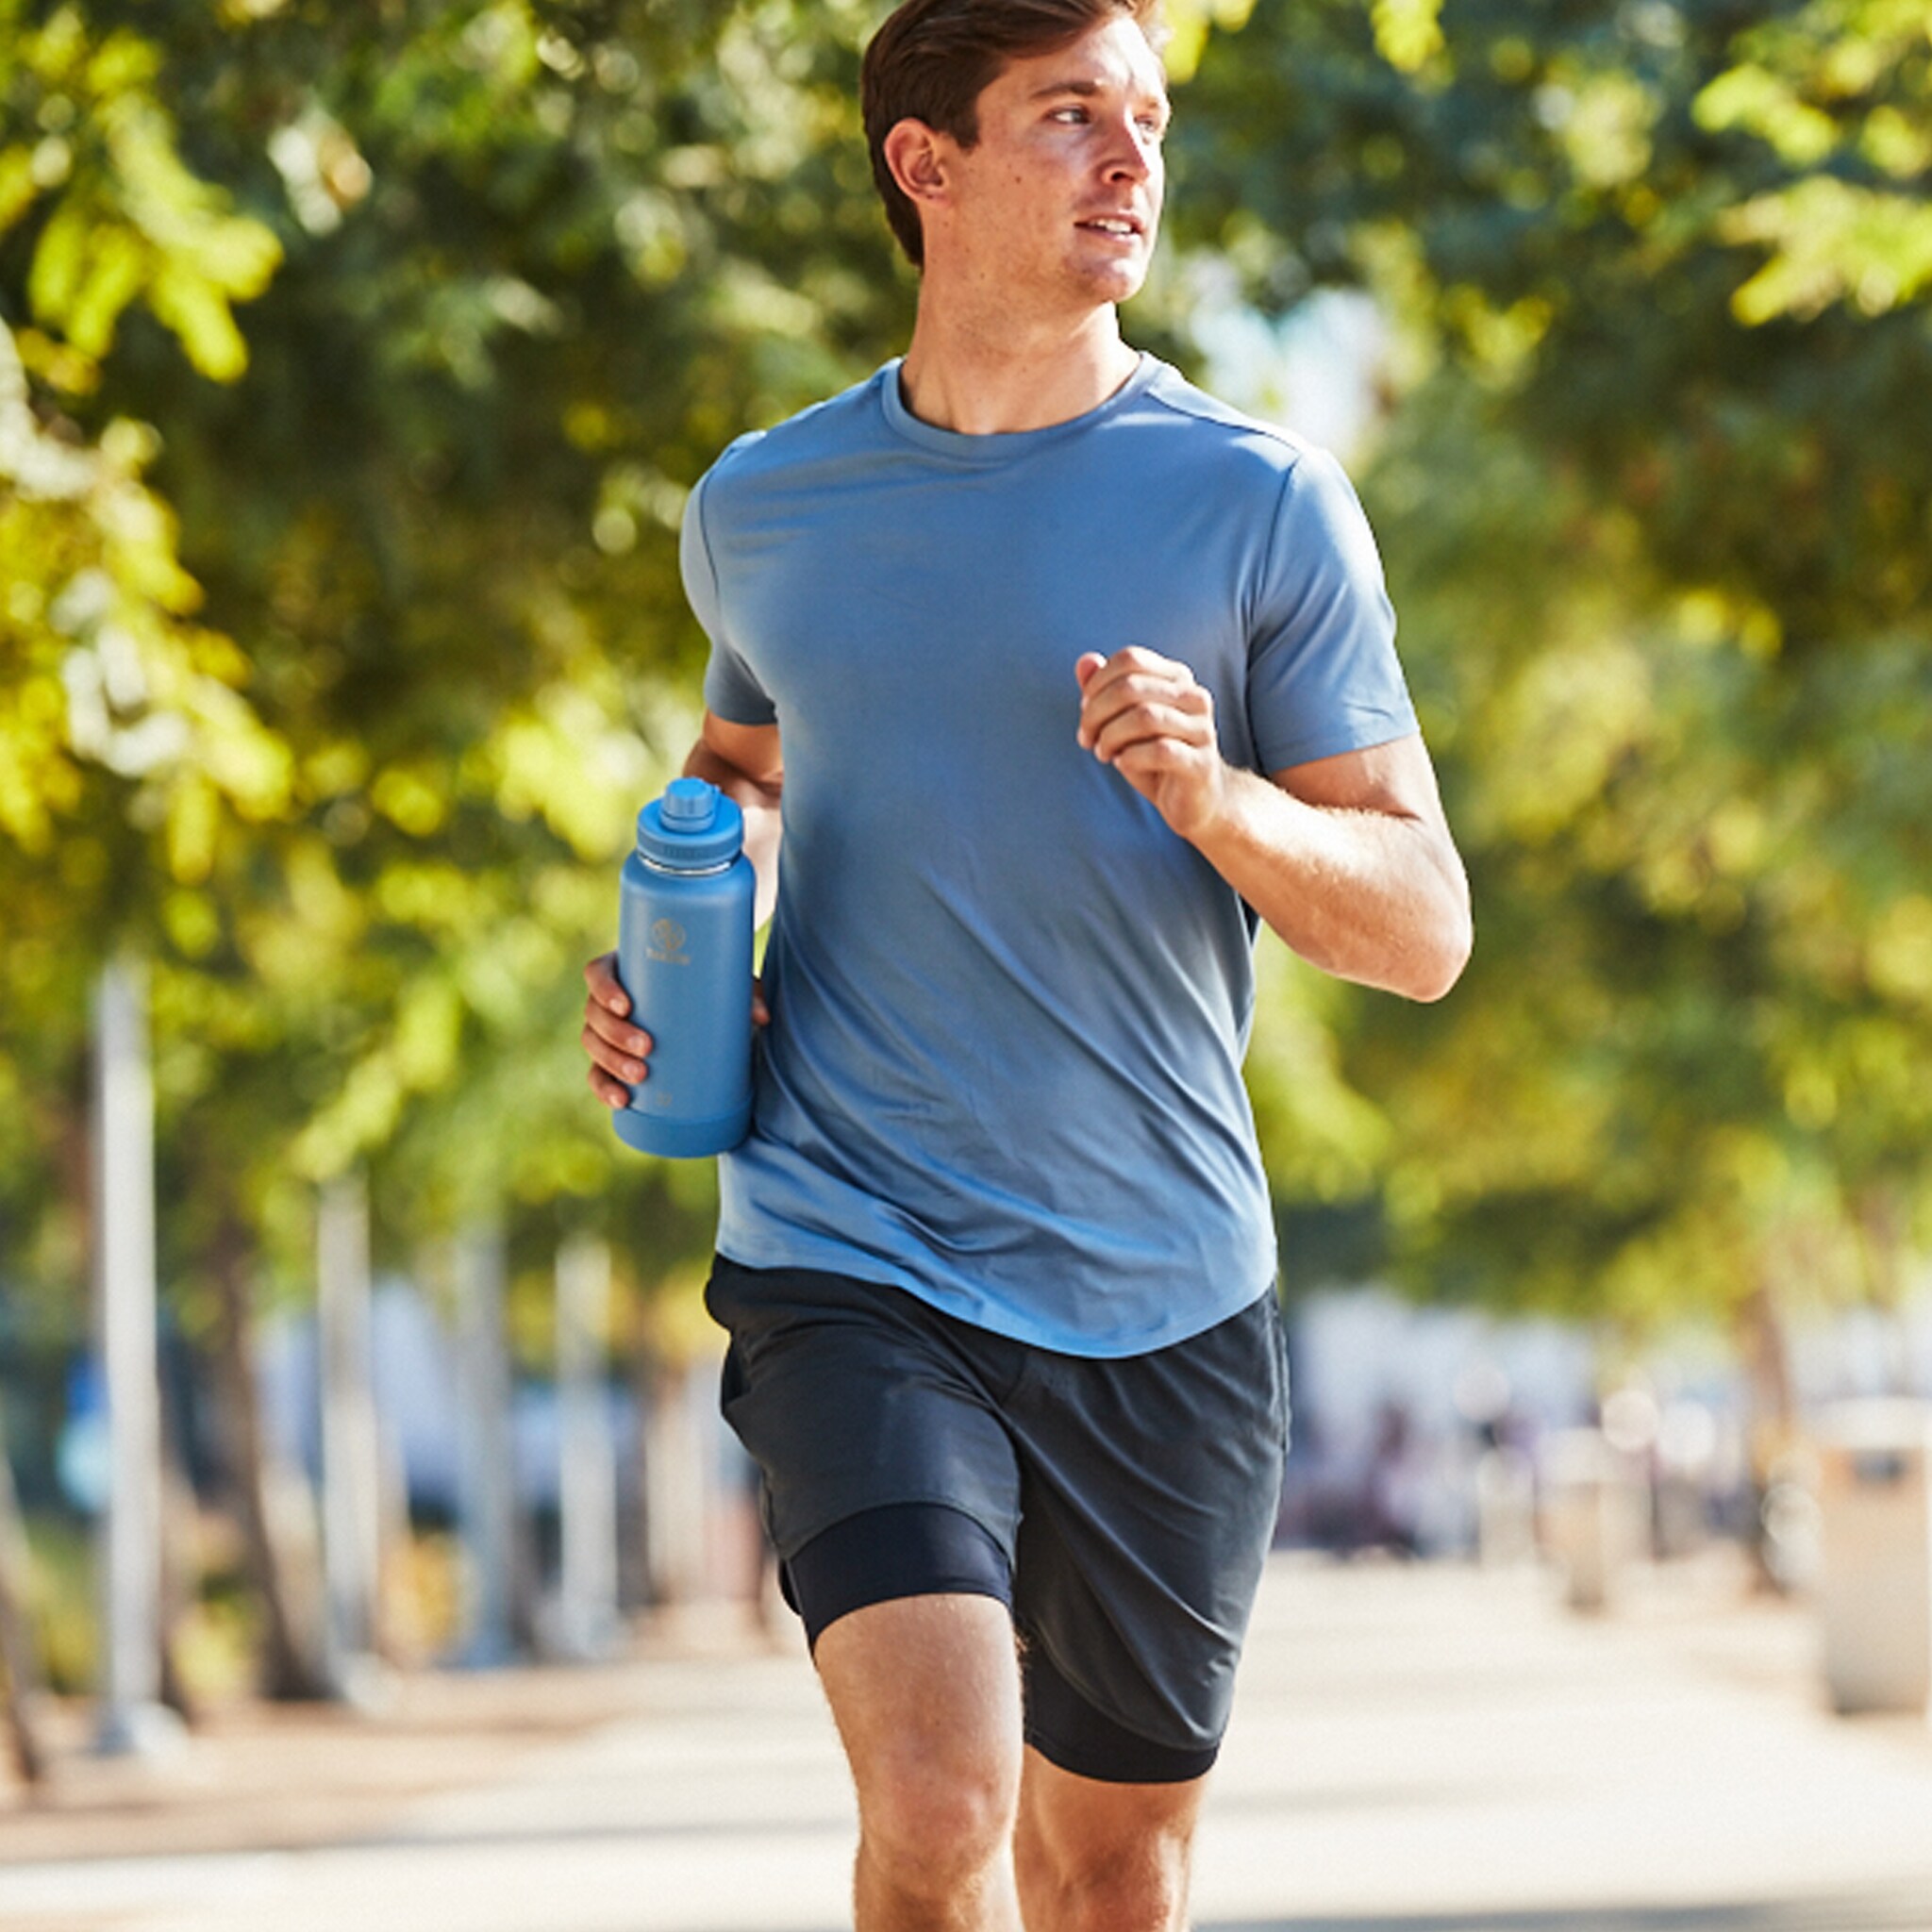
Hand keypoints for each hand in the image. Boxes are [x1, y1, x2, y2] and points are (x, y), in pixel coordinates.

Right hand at [581, 952, 768, 1110]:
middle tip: (648, 1047)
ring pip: (594, 1045)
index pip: (597, 974)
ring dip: (612, 1062)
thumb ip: (744, 992)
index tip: (627, 1005)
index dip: (604, 989)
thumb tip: (762, 1017)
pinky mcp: (615, 1060)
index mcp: (625, 970)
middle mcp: (609, 1002)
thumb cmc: (707, 986)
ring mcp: (608, 1033)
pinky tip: (621, 1100)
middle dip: (616, 1034)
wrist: (705, 1011)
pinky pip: (599, 1076)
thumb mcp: (724, 983)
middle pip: (594, 1014)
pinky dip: (606, 1089)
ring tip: (640, 1075)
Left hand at [1075, 647, 1228, 841]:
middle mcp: (1195, 697)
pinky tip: (1122, 763)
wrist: (1194, 802)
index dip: (1097, 684)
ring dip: (1111, 735)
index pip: (1130, 659)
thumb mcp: (1123, 722)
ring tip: (1102, 752)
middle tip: (1086, 738)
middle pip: (1132, 686)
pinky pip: (1161, 750)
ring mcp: (1202, 730)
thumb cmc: (1154, 759)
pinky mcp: (1201, 763)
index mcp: (1177, 679)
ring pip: (1146, 716)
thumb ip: (1104, 691)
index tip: (1084, 711)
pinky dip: (1131, 756)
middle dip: (1096, 712)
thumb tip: (1085, 661)